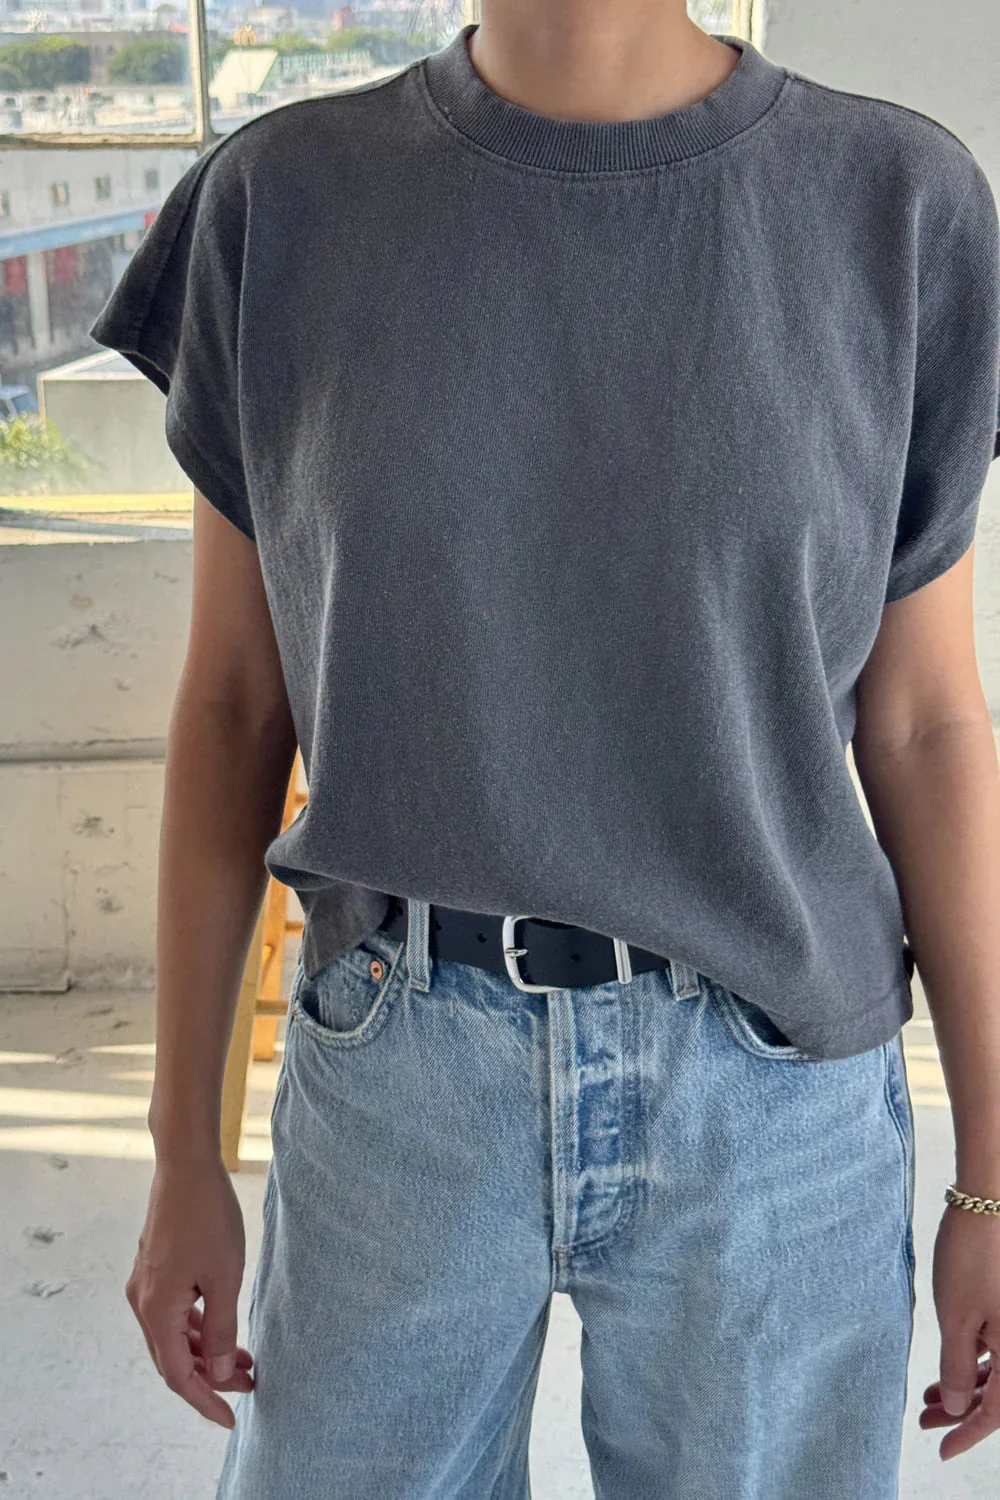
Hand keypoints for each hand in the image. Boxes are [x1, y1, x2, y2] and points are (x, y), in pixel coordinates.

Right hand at [126, 1157, 252, 1427]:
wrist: (187, 1164)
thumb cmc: (208, 1216)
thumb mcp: (224, 1277)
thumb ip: (220, 1329)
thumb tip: (215, 1373)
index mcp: (156, 1310)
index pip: (178, 1375)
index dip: (205, 1401)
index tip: (232, 1418)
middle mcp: (143, 1302)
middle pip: (173, 1359)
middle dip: (210, 1378)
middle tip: (250, 1383)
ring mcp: (146, 1284)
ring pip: (174, 1336)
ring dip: (205, 1352)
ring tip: (244, 1359)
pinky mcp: (155, 1268)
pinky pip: (174, 1313)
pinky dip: (198, 1327)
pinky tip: (223, 1328)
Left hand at [922, 1204, 999, 1458]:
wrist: (988, 1202)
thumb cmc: (973, 1256)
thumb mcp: (957, 1318)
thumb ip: (959, 1368)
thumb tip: (959, 1410)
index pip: (998, 1412)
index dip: (969, 1434)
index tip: (941, 1448)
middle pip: (999, 1395)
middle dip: (963, 1413)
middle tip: (926, 1422)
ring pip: (997, 1371)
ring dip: (966, 1387)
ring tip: (929, 1399)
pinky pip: (997, 1348)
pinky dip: (972, 1362)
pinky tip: (948, 1367)